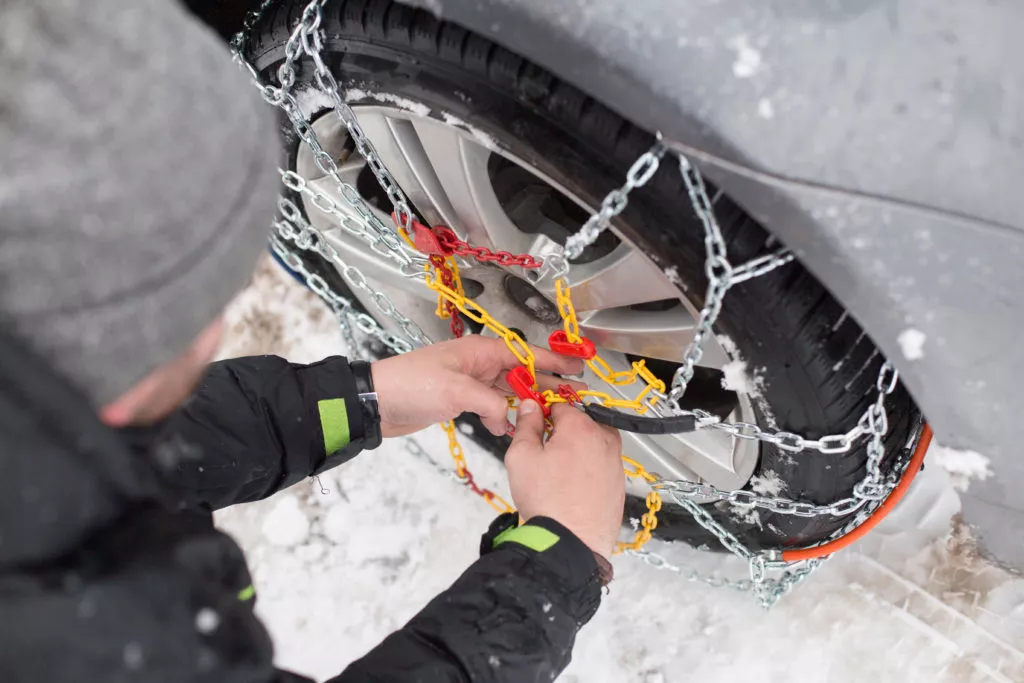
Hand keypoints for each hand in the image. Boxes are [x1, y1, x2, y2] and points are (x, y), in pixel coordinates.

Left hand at [370, 336, 584, 437]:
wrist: (377, 401)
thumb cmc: (413, 384)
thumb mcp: (457, 391)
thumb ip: (490, 403)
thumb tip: (508, 420)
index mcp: (481, 351)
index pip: (526, 353)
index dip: (554, 360)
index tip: (579, 366)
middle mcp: (479, 363)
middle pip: (522, 372)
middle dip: (548, 383)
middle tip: (576, 394)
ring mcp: (470, 382)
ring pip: (508, 390)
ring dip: (527, 402)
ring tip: (553, 413)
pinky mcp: (461, 400)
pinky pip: (492, 405)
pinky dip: (503, 416)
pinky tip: (513, 428)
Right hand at [505, 401, 624, 558]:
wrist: (571, 542)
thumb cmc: (546, 501)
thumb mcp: (521, 456)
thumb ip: (527, 425)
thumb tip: (531, 407)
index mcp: (581, 427)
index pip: (560, 404)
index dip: (544, 412)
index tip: (534, 422)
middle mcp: (605, 440)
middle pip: (581, 422)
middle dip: (563, 432)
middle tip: (544, 452)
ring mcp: (615, 463)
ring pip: (592, 444)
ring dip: (576, 450)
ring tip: (556, 474)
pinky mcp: (619, 483)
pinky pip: (601, 466)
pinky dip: (587, 470)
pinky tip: (571, 488)